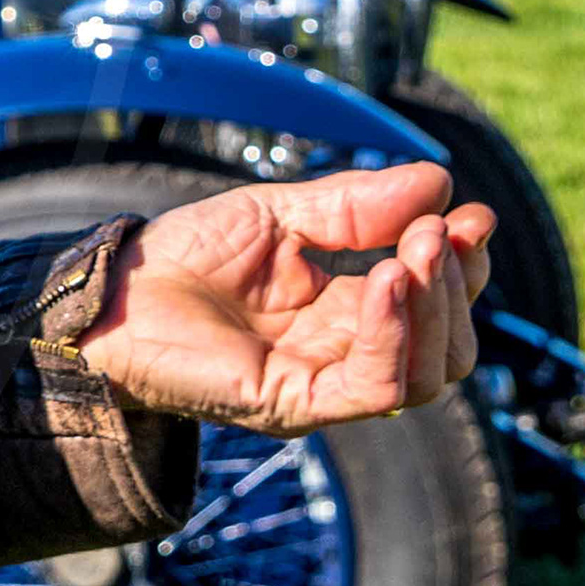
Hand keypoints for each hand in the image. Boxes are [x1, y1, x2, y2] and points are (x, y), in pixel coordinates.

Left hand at [76, 162, 491, 434]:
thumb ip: (355, 206)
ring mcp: (323, 383)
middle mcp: (344, 353)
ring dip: (436, 308)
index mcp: (346, 310)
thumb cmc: (185, 256)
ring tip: (415, 251)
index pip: (433, 299)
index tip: (472, 216)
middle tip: (440, 229)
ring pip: (427, 372)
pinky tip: (385, 283)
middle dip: (456, 283)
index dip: (461, 261)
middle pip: (448, 344)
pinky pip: (372, 385)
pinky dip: (392, 335)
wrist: (112, 291)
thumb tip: (440, 181)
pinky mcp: (295, 404)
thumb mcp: (279, 213)